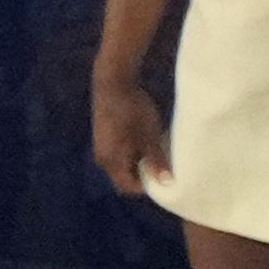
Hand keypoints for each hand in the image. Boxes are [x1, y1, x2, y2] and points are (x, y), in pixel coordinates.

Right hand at [89, 71, 170, 196]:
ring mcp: (101, 147)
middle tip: (162, 166)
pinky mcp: (103, 137)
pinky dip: (132, 153)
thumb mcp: (149, 134)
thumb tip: (167, 182)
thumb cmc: (132, 108)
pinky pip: (118, 154)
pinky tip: (144, 140)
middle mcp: (103, 158)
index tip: (164, 178)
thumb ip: (156, 159)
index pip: (129, 186)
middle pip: (124, 177)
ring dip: (138, 162)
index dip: (147, 186)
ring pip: (122, 165)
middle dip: (143, 175)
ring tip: (155, 152)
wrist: (113, 81)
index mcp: (112, 161)